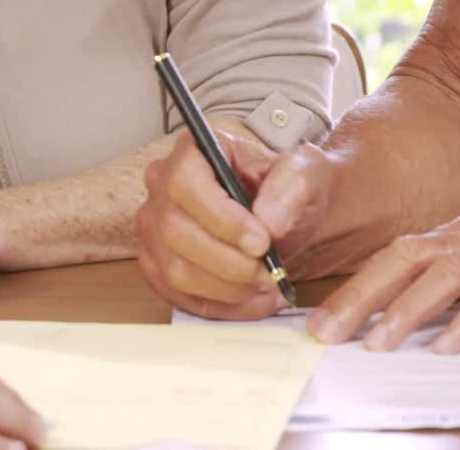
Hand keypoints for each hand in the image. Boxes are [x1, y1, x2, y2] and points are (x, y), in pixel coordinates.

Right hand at [137, 126, 325, 319]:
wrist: (284, 216)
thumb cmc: (288, 190)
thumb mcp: (306, 173)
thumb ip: (292, 186)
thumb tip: (268, 219)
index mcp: (192, 151)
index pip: (185, 185)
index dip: (220, 219)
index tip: (261, 242)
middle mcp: (161, 185)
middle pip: (175, 232)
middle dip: (228, 263)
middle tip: (269, 272)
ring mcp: (153, 226)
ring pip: (174, 270)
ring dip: (226, 289)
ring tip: (265, 285)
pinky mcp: (155, 261)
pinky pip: (175, 295)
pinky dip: (217, 306)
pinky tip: (250, 299)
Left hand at [307, 213, 459, 353]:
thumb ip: (443, 277)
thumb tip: (384, 307)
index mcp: (458, 235)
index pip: (395, 253)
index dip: (355, 284)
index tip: (322, 320)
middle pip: (408, 256)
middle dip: (363, 294)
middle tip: (330, 331)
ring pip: (449, 273)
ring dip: (408, 309)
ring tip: (379, 342)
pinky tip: (446, 345)